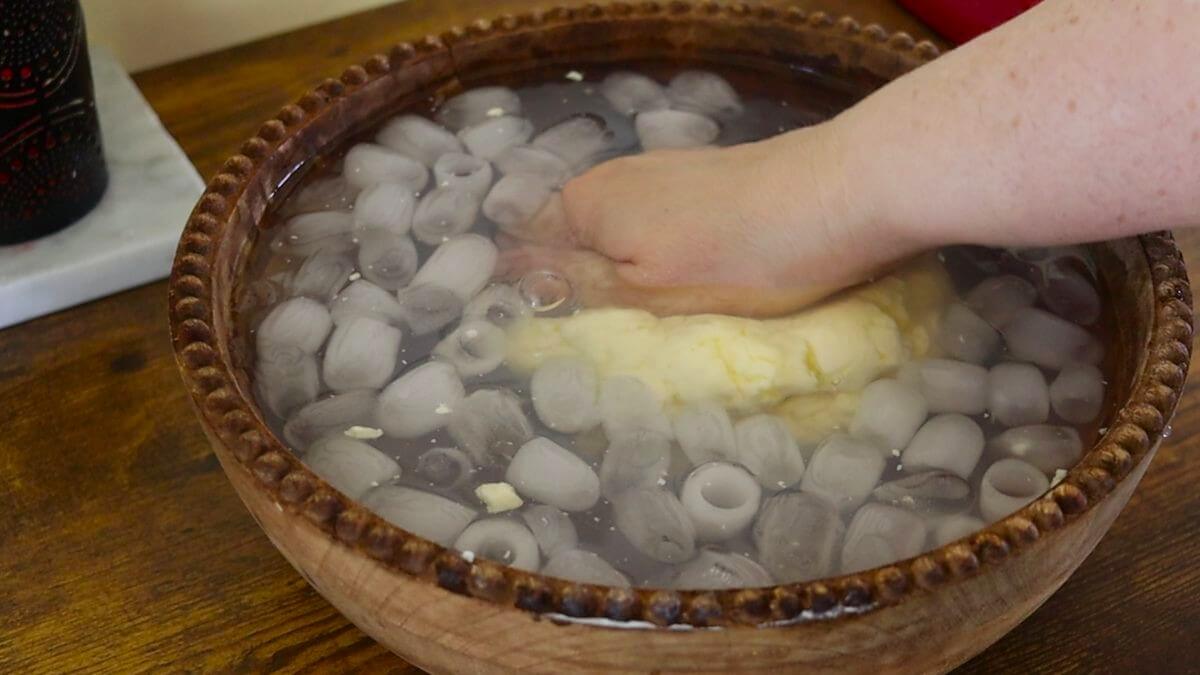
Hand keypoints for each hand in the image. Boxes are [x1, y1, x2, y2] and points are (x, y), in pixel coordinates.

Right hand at [497, 123, 917, 316]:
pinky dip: (674, 255)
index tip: (562, 342)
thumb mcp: (647, 292)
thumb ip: (577, 284)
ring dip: (636, 275)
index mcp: (587, 203)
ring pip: (627, 236)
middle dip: (591, 288)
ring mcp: (665, 172)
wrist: (844, 194)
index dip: (540, 297)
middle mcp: (616, 177)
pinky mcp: (709, 178)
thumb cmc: (744, 257)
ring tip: (665, 318)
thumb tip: (517, 280)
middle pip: (580, 244)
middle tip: (619, 340)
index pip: (529, 252)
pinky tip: (704, 279)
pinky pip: (666, 225)